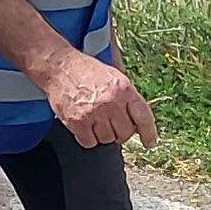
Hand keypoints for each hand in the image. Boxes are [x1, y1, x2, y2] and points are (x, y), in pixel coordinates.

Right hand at [39, 49, 157, 149]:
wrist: (60, 66)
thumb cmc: (87, 71)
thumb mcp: (115, 76)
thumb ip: (128, 97)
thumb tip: (138, 122)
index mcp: (124, 89)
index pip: (144, 117)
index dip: (149, 133)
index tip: (150, 143)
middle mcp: (112, 102)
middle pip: (125, 133)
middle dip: (120, 132)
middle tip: (111, 124)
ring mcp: (94, 113)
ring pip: (108, 140)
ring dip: (102, 134)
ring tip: (95, 119)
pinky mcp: (78, 122)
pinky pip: (89, 142)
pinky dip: (87, 138)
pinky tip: (84, 125)